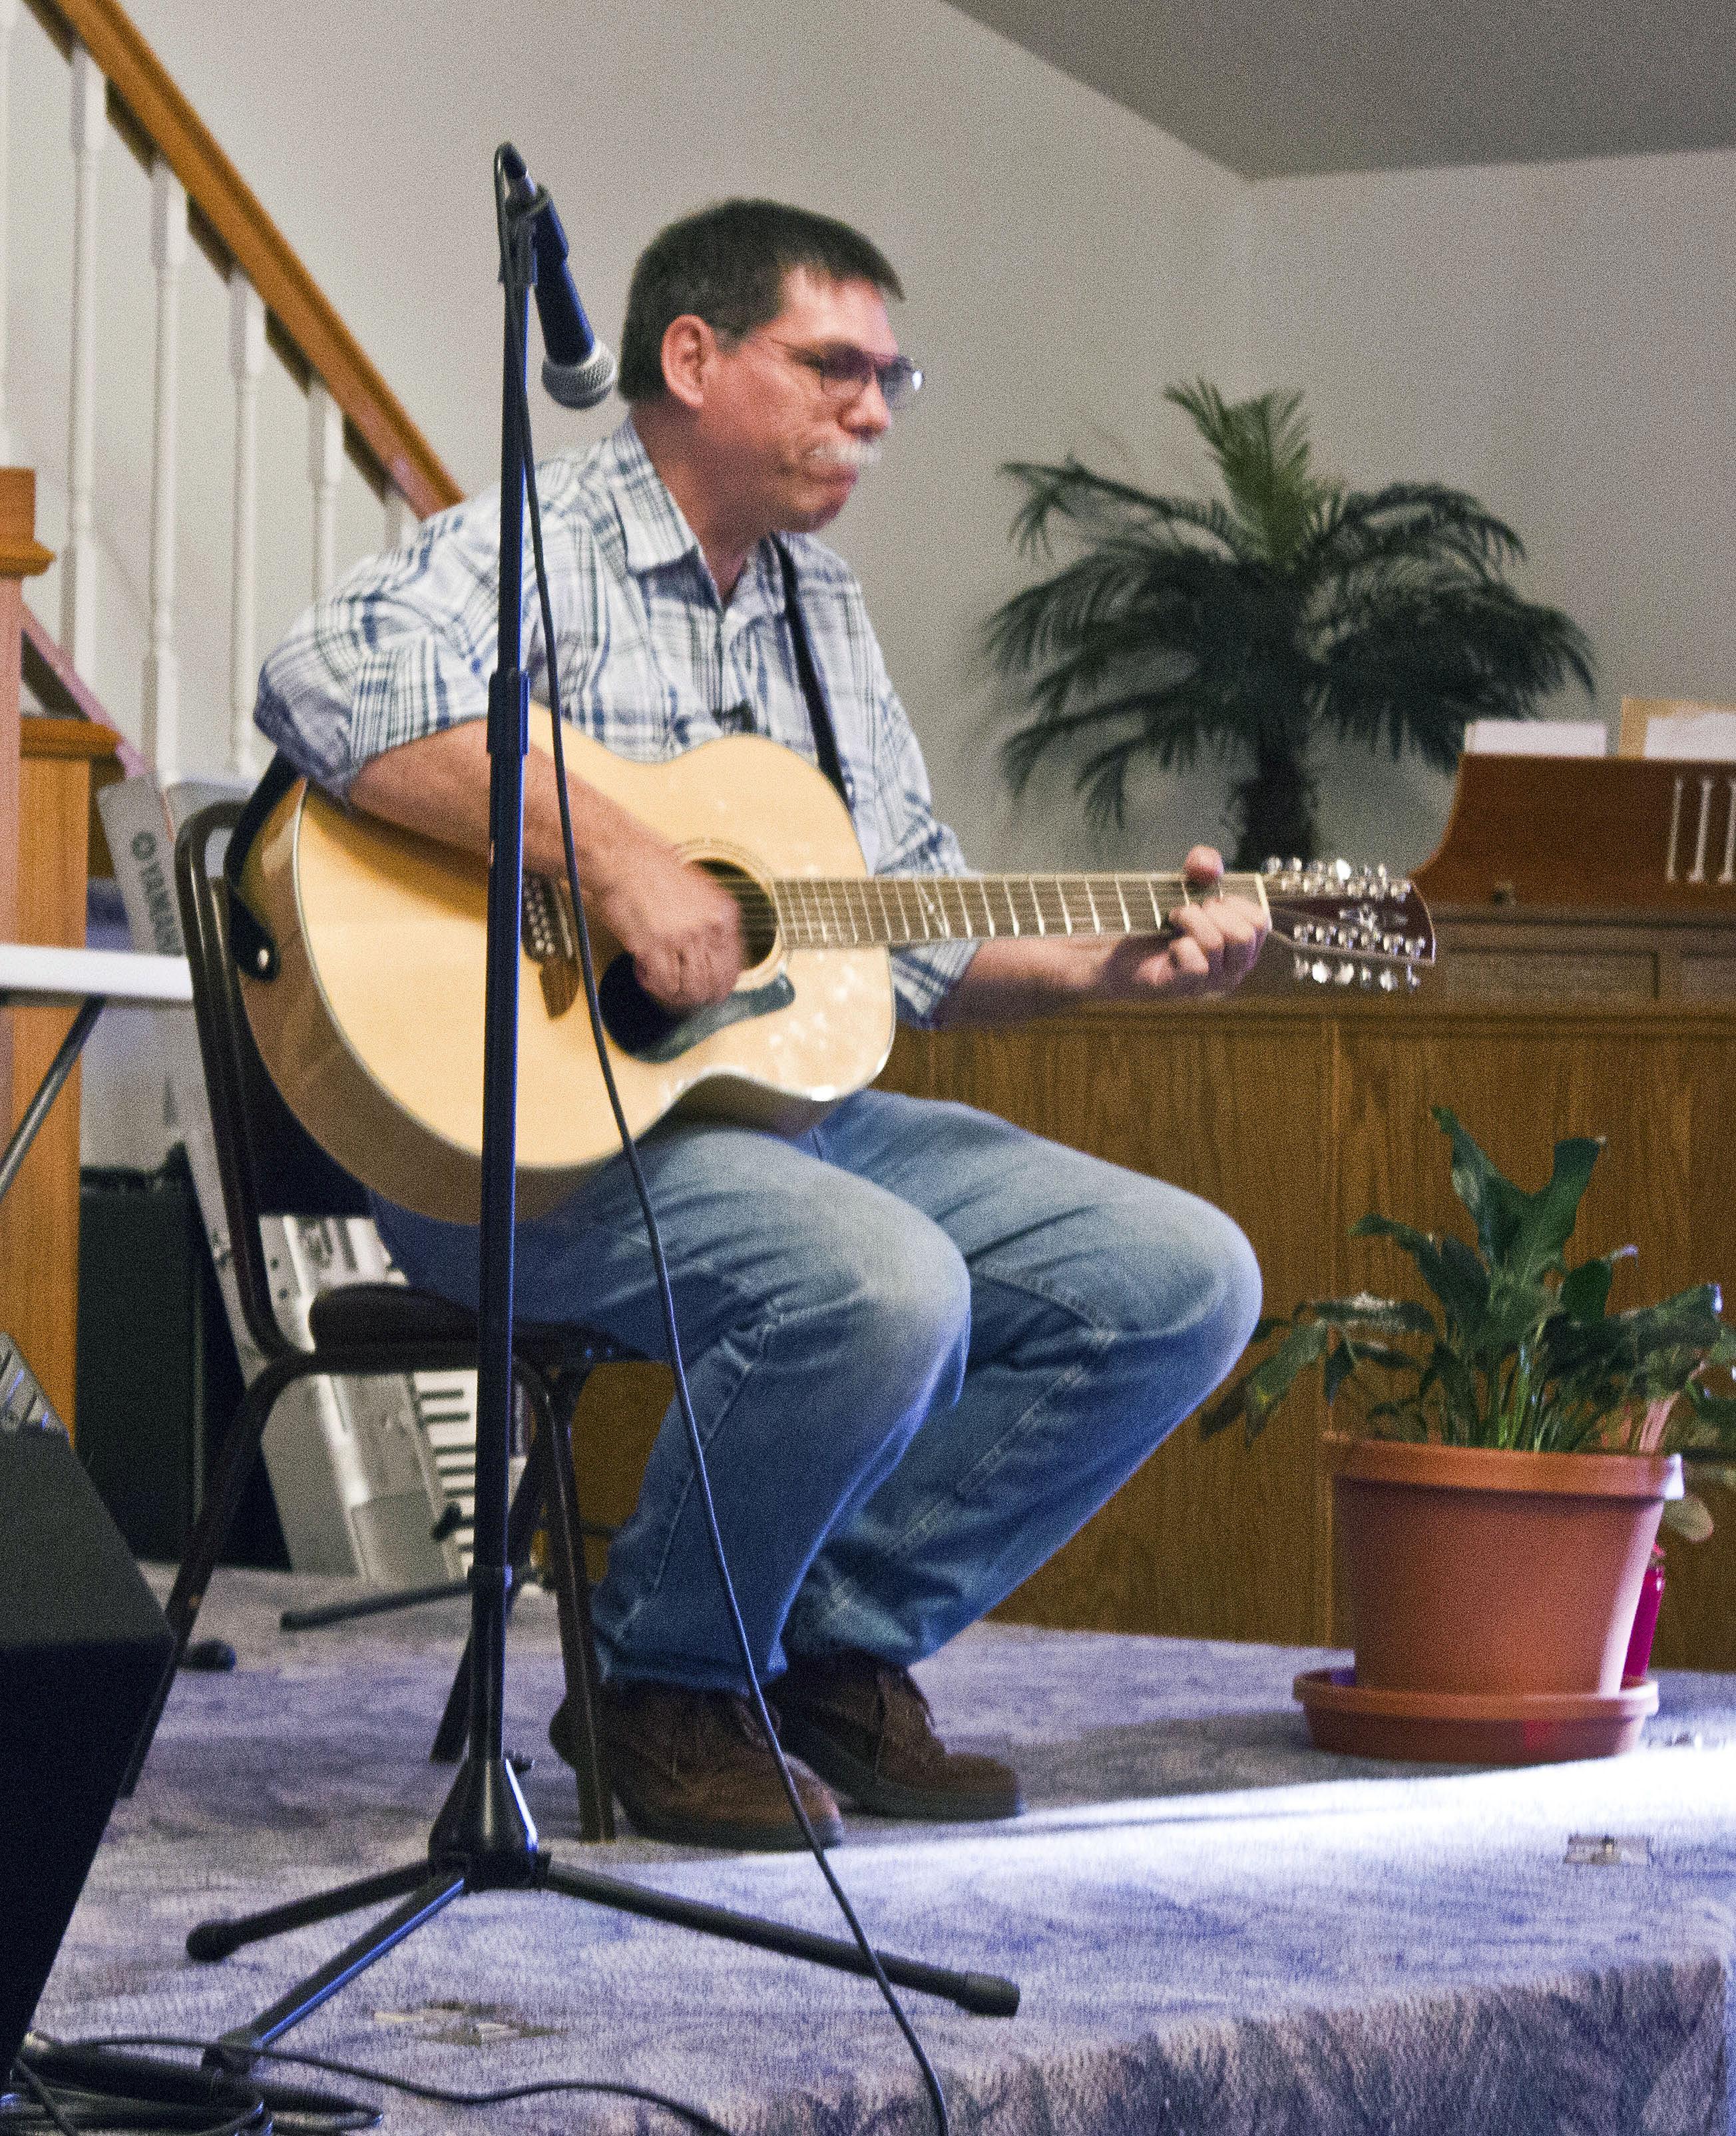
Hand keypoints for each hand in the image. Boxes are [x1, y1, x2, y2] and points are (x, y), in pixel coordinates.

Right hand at [590, 820, 744, 1010]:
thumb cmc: (653, 867)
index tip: (710, 990)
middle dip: (700, 996)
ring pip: (692, 990)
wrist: (622, 857)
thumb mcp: (700, 890)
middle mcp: (709, 928)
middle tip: (686, 995)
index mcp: (724, 913)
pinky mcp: (656, 947)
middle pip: (716, 984)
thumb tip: (715, 954)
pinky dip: (654, 985)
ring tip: (663, 982)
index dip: (721, 985)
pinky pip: (665, 985)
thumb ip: (711, 922)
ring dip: (677, 994)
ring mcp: (684, 939)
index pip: (734, 967)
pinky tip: (645, 971)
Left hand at [1097, 845, 1267, 1000]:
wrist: (1125, 952)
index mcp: (1244, 945)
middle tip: (1190, 910)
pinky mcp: (1187, 988)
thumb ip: (1202, 866)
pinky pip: (1196, 965)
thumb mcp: (1186, 885)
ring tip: (1174, 920)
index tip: (1210, 901)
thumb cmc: (1162, 921)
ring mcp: (1212, 982)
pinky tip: (1171, 946)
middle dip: (1212, 912)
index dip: (1234, 902)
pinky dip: (1180, 946)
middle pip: (1243, 935)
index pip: (1260, 922)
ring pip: (1216, 944)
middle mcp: (1234, 967)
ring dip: (1190, 921)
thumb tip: (1209, 866)